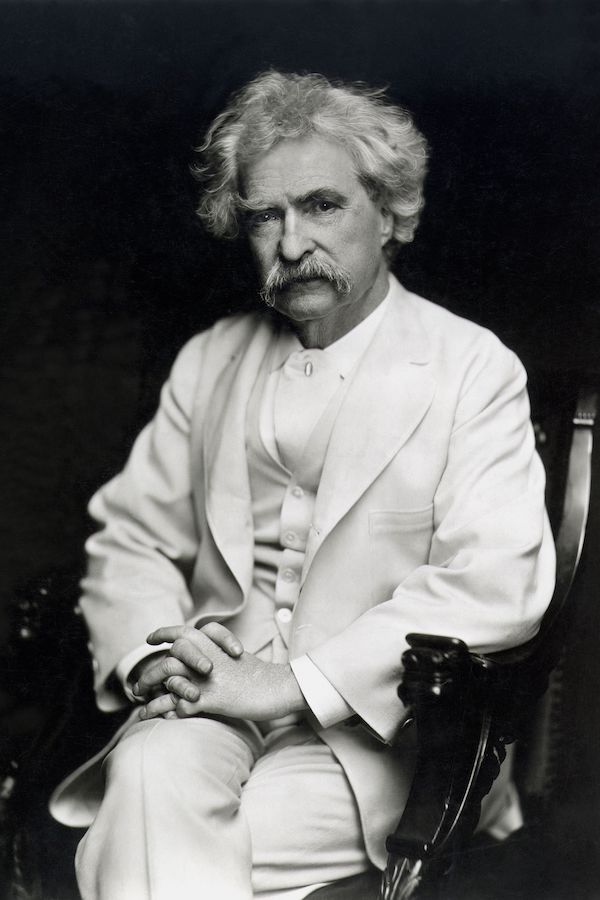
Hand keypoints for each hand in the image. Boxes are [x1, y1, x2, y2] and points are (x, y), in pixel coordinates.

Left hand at [139, 625, 306, 721]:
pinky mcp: (211, 699)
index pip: (180, 632)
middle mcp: (206, 656)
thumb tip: (188, 661)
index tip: (150, 639)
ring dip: (151, 691)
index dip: (163, 633)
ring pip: (168, 678)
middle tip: (138, 686)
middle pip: (168, 658)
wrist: (277, 687)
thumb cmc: (257, 676)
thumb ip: (211, 653)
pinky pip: (178, 705)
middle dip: (148, 673)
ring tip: (141, 703)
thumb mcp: (232, 657)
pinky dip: (164, 710)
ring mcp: (208, 677)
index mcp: (212, 643)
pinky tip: (157, 717)